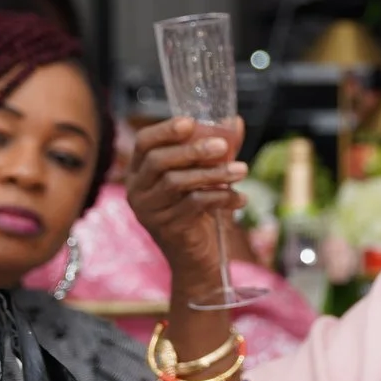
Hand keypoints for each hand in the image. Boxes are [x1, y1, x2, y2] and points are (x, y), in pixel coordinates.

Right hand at [125, 116, 247, 298]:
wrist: (195, 258)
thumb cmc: (197, 211)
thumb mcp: (203, 177)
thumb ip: (216, 150)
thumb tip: (234, 121)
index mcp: (140, 172)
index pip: (144, 143)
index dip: (165, 130)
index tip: (191, 122)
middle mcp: (138, 191)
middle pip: (159, 161)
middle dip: (194, 150)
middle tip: (224, 146)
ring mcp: (149, 211)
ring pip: (177, 182)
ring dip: (213, 174)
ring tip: (242, 170)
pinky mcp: (167, 228)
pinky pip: (194, 205)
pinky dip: (221, 197)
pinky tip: (240, 199)